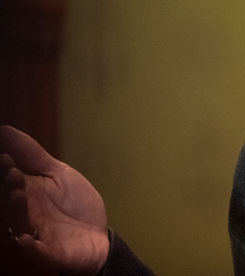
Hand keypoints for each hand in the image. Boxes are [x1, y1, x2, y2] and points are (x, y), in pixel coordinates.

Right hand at [0, 126, 108, 275]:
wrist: (96, 233)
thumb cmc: (72, 203)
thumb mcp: (56, 173)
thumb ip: (32, 155)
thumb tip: (5, 130)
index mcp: (26, 192)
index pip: (10, 181)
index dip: (7, 170)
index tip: (7, 158)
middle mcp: (26, 213)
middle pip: (11, 202)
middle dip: (10, 188)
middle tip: (13, 173)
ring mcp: (37, 233)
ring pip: (21, 223)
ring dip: (18, 210)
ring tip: (18, 195)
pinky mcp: (50, 253)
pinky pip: (38, 252)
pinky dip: (31, 247)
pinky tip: (26, 239)